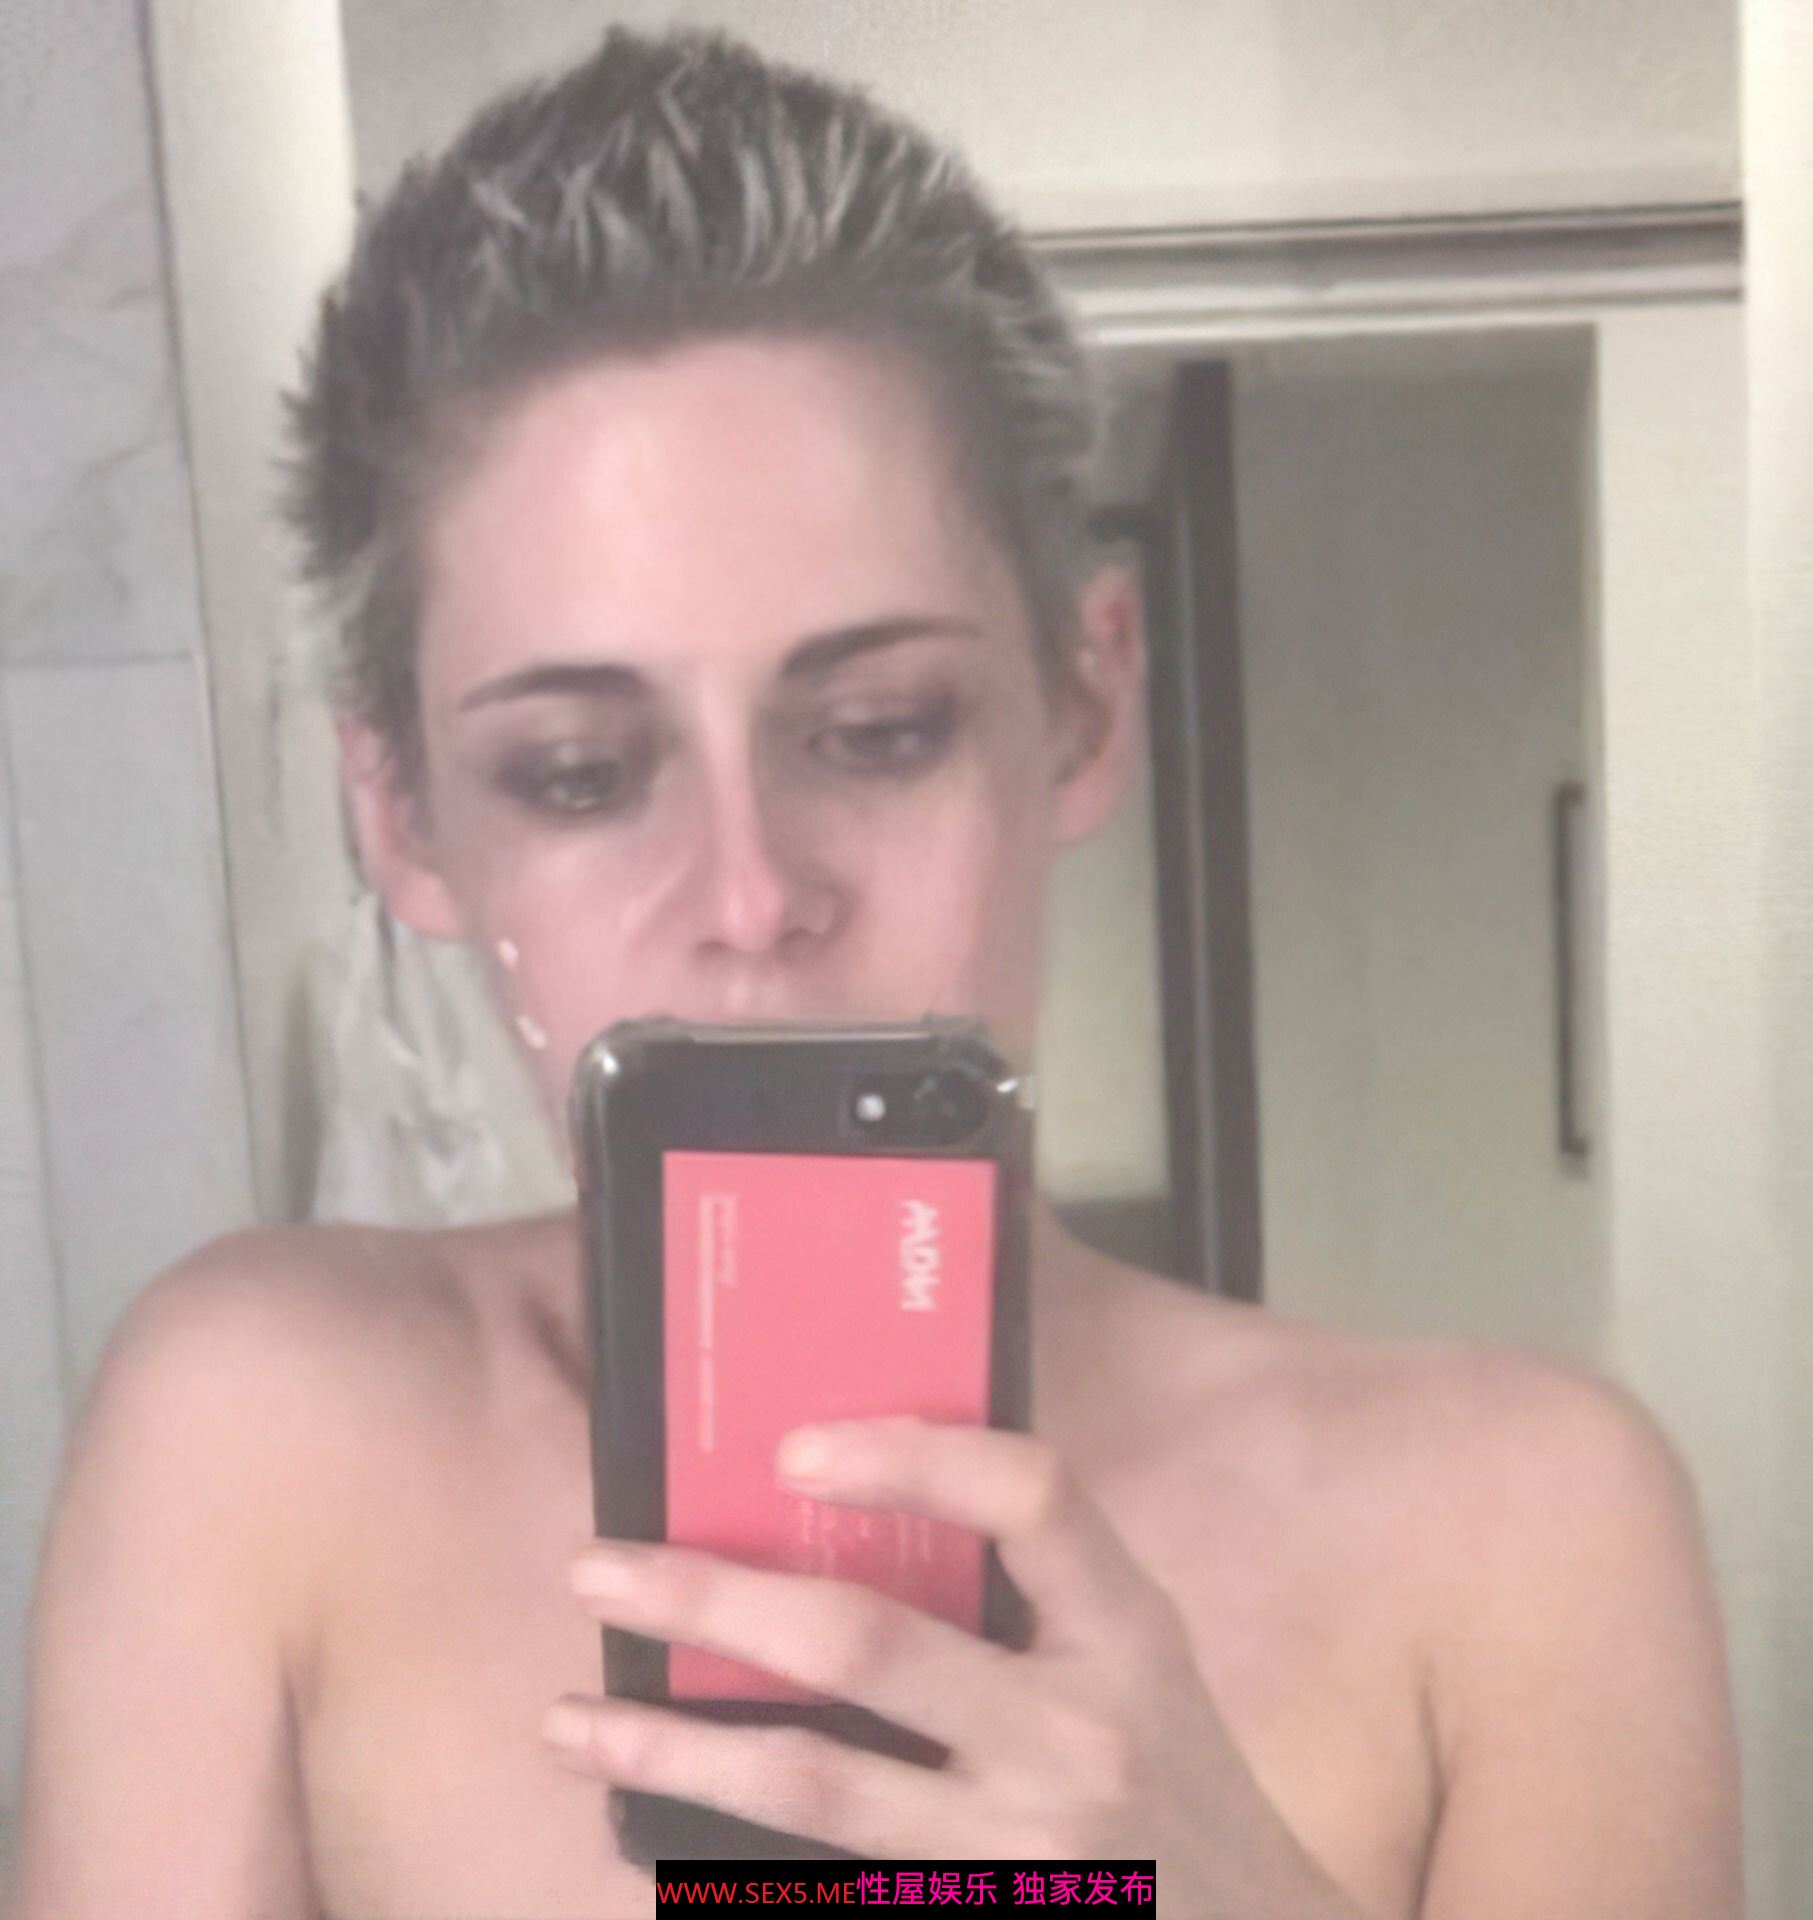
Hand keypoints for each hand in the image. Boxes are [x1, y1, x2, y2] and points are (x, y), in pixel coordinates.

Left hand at [542, 1418, 1360, 1912]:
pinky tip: (644, 1841)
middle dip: (713, 1599)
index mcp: (1125, 1631)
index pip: (1028, 1498)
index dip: (911, 1454)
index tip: (789, 1447)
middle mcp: (1074, 1736)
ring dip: (673, 1753)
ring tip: (566, 1722)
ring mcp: (1023, 1857)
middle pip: (867, 1643)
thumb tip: (846, 1490)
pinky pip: (832, 1890)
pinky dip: (729, 1866)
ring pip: (815, 1788)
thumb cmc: (1174, 1773)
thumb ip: (1031, 1581)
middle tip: (596, 1567)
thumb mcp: (1137, 1655)